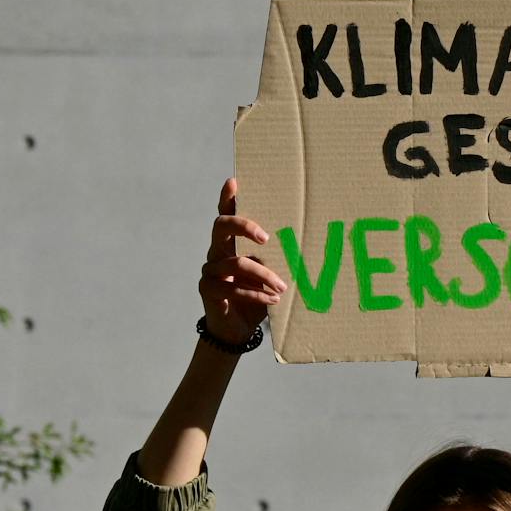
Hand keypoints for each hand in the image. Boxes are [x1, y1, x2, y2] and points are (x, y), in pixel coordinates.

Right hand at [198, 177, 285, 343]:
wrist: (237, 328)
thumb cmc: (256, 296)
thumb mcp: (268, 275)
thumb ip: (275, 259)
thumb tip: (302, 245)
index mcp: (230, 243)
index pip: (225, 214)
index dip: (227, 198)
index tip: (234, 182)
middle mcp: (216, 252)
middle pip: (221, 226)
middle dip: (244, 226)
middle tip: (266, 237)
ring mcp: (210, 271)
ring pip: (235, 263)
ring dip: (263, 275)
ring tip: (283, 287)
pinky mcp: (208, 290)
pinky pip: (232, 289)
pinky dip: (256, 295)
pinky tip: (273, 300)